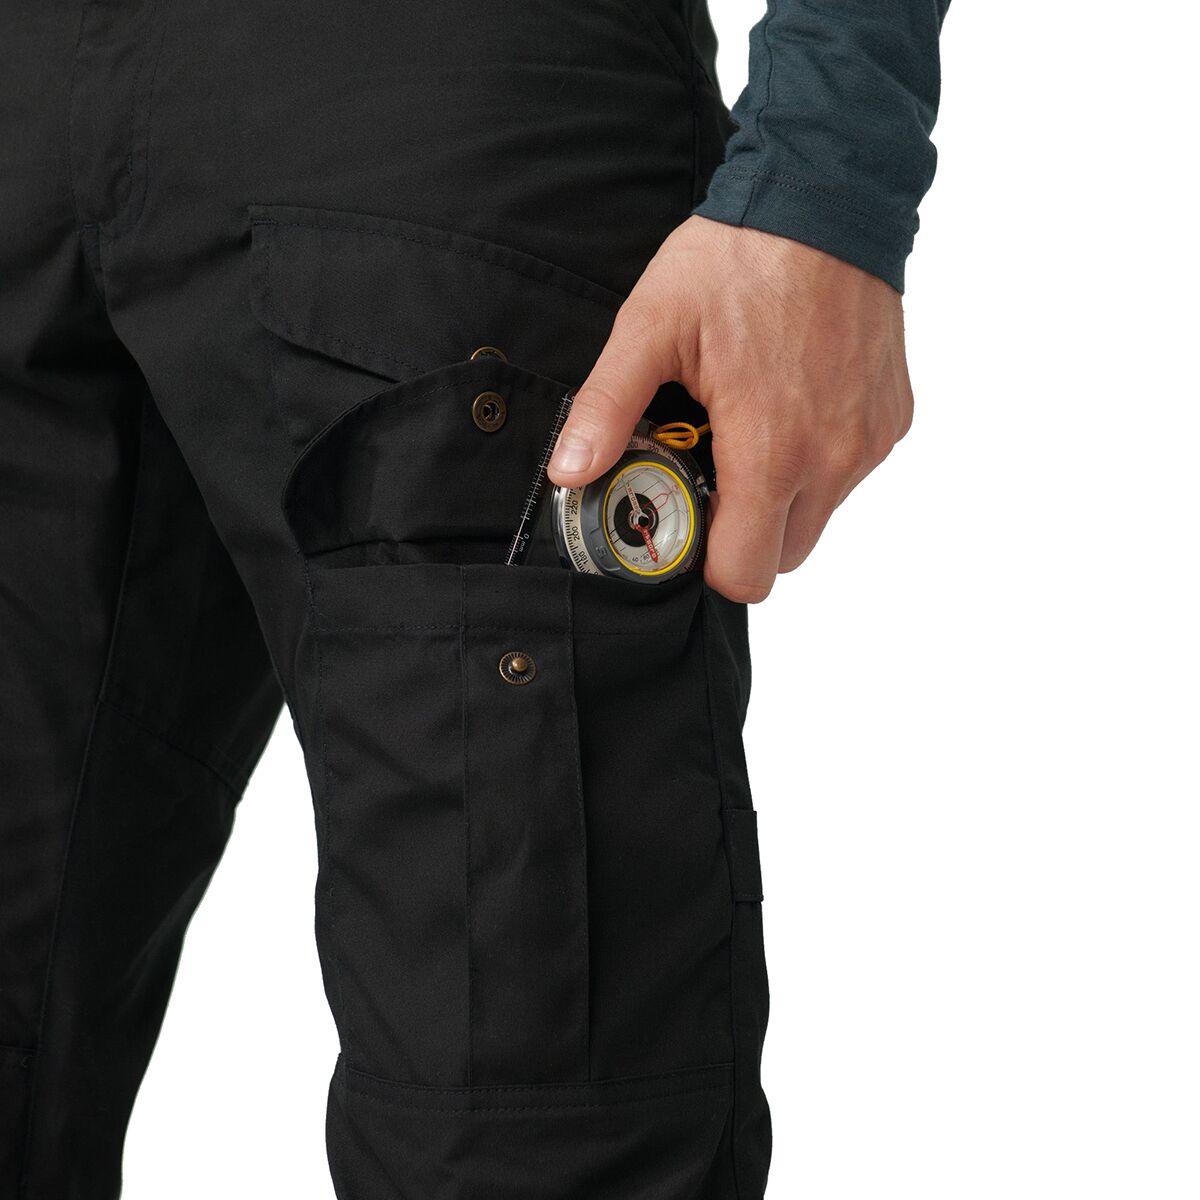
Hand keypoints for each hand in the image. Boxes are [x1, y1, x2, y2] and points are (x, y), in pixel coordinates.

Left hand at [546, 215, 913, 602]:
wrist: (826, 196)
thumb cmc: (739, 258)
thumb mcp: (652, 327)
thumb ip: (607, 407)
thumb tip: (568, 471)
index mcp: (770, 451)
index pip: (743, 574)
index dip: (703, 560)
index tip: (681, 516)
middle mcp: (832, 460)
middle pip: (780, 558)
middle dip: (741, 535)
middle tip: (710, 473)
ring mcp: (868, 442)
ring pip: (817, 517)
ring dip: (780, 497)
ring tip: (750, 428)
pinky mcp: (892, 420)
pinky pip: (849, 473)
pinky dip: (818, 459)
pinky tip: (792, 402)